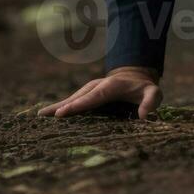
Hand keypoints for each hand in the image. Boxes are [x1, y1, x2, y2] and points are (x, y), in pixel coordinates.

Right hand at [37, 66, 161, 119]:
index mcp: (110, 86)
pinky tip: (46, 115)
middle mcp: (96, 87)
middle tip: (49, 117)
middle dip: (64, 107)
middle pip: (78, 98)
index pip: (94, 97)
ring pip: (71, 99)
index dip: (79, 105)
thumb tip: (143, 116)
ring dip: (57, 107)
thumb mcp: (153, 93)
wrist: (134, 76)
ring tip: (40, 116)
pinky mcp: (85, 95)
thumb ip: (151, 102)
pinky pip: (71, 102)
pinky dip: (59, 108)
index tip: (65, 112)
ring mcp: (89, 90)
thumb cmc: (144, 88)